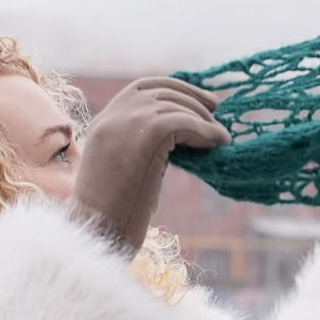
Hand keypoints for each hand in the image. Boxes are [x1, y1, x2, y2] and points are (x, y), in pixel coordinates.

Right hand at [70, 77, 225, 254]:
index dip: (173, 88)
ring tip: (220, 137)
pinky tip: (220, 142)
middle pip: (161, 90)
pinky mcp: (146, 134)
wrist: (99, 230)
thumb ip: (140, 146)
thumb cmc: (113, 215)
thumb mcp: (122, 169)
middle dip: (192, 96)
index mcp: (104, 123)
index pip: (141, 89)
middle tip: (216, 108)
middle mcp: (113, 116)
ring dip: (203, 119)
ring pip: (175, 105)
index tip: (197, 99)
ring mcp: (127, 123)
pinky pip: (185, 122)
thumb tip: (179, 136)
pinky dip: (207, 131)